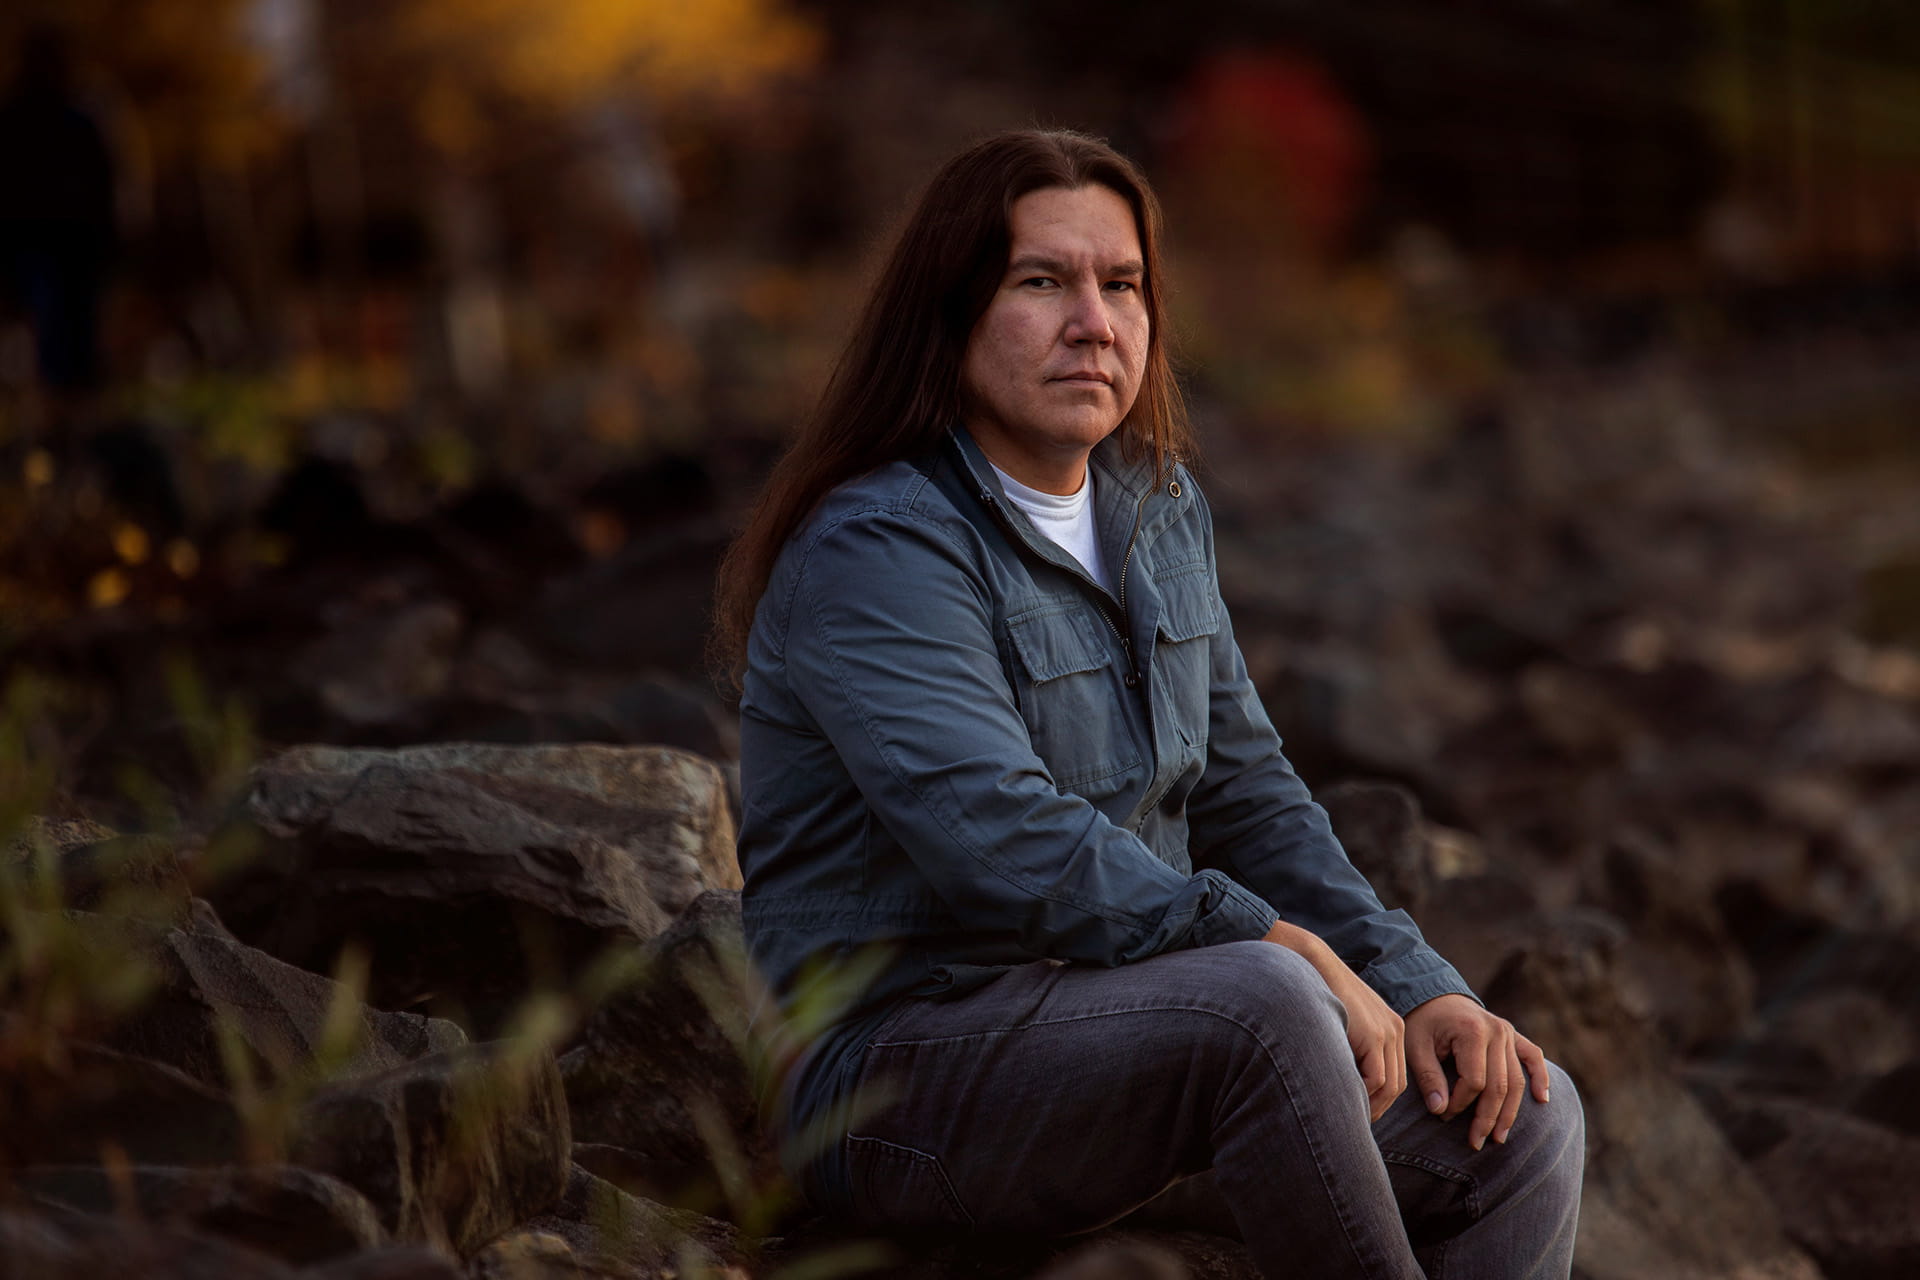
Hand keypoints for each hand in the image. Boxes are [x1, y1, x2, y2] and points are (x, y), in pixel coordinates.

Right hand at [1263, 921, 1405, 1119]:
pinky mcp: (1374, 1035)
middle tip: (1354, 1122)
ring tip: (1348, 1117)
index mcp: (1388, 1026)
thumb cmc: (1314, 992)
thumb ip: (1347, 1044)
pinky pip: (1377, 1079)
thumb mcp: (1339, 1020)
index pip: (1392, 1074)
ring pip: (1389, 1086)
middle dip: (1377, 1107)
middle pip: (1396, 1084)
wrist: (1308, 963)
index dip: (1377, 1098)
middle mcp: (1394, 1029)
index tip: (1357, 1111)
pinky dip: (1363, 1095)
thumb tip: (1341, 1077)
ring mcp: (1387, 1032)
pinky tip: (1343, 1099)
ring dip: (1371, 1106)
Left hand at [1403, 993, 1549, 1149]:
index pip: (1475, 1081)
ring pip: (1516, 1080)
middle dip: (1488, 1118)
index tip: (1442, 1114)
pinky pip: (1533, 1057)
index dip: (1460, 1103)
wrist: (1433, 996)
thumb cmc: (1422, 1024)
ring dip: (1510, 1112)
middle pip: (1499, 1085)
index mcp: (1472, 1031)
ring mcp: (1508, 1032)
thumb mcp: (1415, 1046)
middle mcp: (1497, 1030)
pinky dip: (1540, 1078)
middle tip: (1476, 1142)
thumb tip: (1440, 1110)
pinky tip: (1542, 1100)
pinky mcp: (1514, 1035)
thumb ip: (1428, 1077)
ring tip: (1499, 1137)